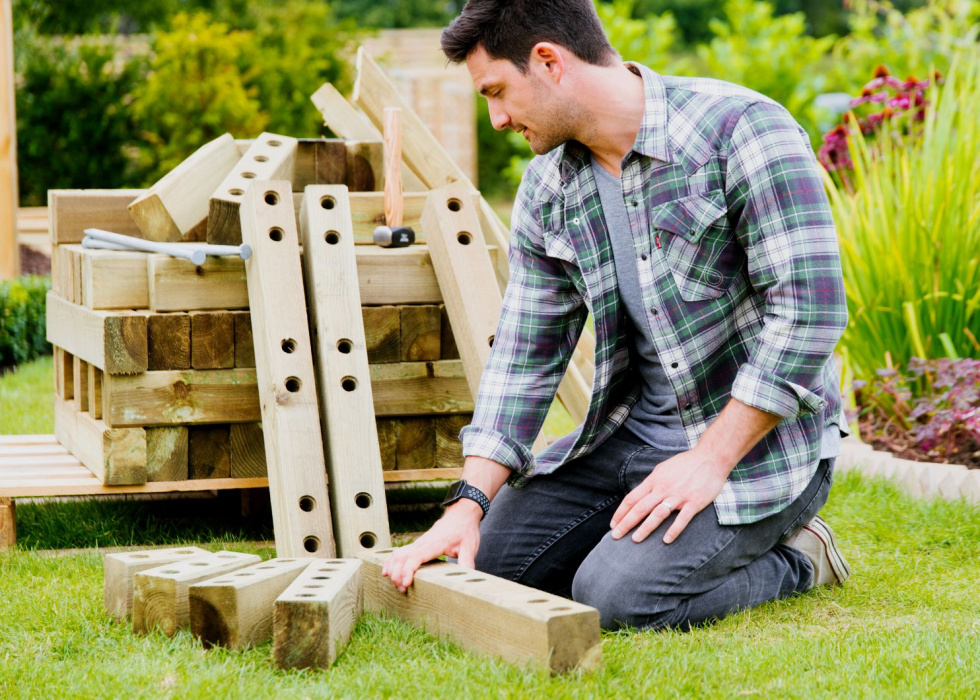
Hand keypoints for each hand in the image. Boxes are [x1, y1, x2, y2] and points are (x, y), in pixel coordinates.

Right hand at [382, 499, 482, 592]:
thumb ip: (467, 561)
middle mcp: (422, 543)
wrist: (461, 514)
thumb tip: (467, 576)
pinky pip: (399, 552)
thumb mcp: (470, 546)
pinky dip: (390, 561)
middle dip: (397, 574)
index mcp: (434, 544)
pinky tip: (387, 571)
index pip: (416, 557)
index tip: (406, 583)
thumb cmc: (465, 530)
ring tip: (395, 584)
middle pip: (402, 557)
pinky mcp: (417, 544)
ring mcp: (418, 543)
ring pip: (398, 554)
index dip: (408, 570)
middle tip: (401, 589)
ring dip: (393, 569)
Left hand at [609, 447, 729, 544]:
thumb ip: (651, 483)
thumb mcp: (663, 469)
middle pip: (640, 508)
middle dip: (626, 523)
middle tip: (615, 536)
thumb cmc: (685, 464)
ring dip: (645, 527)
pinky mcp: (694, 502)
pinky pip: (682, 518)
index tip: (613, 524)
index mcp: (654, 480)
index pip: (632, 498)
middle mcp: (663, 488)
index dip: (621, 512)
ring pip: (658, 514)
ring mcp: (679, 496)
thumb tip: (639, 495)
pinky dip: (674, 529)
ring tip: (635, 539)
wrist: (711, 457)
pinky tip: (666, 540)